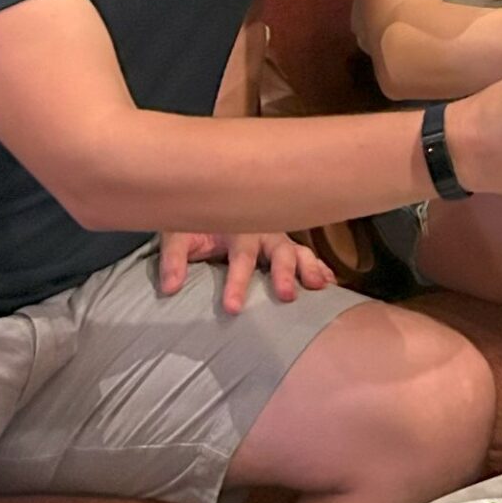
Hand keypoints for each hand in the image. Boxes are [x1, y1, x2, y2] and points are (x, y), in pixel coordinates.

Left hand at [157, 231, 334, 314]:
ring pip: (298, 250)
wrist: (205, 195)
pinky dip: (320, 265)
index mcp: (237, 226)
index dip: (236, 283)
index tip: (232, 308)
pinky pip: (306, 252)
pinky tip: (331, 281)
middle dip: (284, 273)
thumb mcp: (178, 234)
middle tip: (287, 296)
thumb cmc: (192, 220)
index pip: (240, 258)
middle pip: (279, 251)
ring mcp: (277, 234)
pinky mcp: (283, 242)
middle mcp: (262, 229)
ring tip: (319, 286)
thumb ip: (174, 259)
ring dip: (310, 267)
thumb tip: (170, 288)